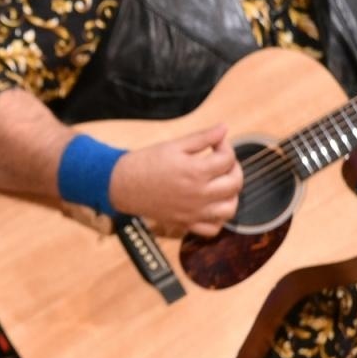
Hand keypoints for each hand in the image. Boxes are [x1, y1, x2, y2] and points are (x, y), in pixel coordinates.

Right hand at [107, 124, 242, 236]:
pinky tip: (211, 204)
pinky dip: (218, 218)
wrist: (122, 185)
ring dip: (231, 194)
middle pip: (235, 183)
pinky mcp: (186, 223)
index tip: (216, 142)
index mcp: (196, 172)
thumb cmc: (145, 163)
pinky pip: (213, 229)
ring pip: (229, 209)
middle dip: (233, 168)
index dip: (225, 146)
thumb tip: (223, 128)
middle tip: (222, 161)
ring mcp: (194, 212)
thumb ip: (202, 138)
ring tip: (220, 183)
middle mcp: (199, 195)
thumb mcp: (174, 145)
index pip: (228, 159)